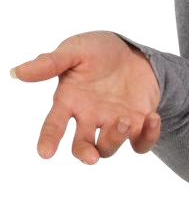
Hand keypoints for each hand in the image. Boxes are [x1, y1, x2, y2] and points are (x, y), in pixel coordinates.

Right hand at [12, 30, 161, 163]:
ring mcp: (112, 124)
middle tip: (90, 158)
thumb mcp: (74, 50)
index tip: (45, 153)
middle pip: (82, 146)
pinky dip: (149, 137)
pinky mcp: (138, 126)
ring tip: (124, 121)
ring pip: (109, 147)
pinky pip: (141, 143)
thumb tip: (16, 72)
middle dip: (84, 153)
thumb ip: (50, 63)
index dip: (48, 140)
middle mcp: (88, 119)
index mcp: (68, 102)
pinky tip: (152, 118)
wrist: (133, 52)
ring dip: (115, 138)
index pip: (53, 125)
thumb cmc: (98, 51)